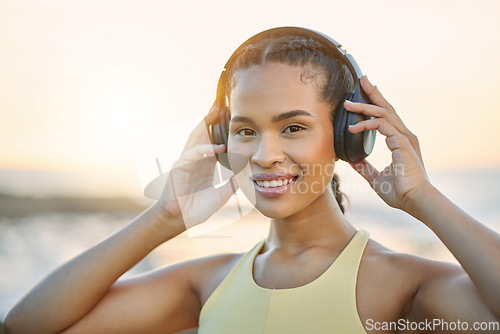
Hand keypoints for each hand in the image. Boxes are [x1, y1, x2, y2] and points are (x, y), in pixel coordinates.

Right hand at [156, 105, 237, 229]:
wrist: (181, 221)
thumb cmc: (197, 209)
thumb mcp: (222, 194)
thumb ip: (232, 183)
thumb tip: (247, 175)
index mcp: (204, 164)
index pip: (213, 140)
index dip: (221, 128)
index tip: (231, 115)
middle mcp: (195, 159)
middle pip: (203, 133)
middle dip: (211, 118)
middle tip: (222, 103)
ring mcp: (185, 161)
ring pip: (195, 137)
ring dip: (205, 123)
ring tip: (215, 110)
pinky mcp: (179, 167)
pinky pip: (192, 153)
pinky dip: (205, 149)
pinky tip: (218, 147)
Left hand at [345, 76, 429, 212]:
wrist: (416, 201)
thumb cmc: (400, 192)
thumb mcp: (375, 178)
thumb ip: (364, 167)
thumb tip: (351, 161)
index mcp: (401, 141)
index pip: (387, 117)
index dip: (376, 104)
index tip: (365, 94)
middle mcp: (404, 135)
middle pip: (387, 108)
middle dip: (373, 93)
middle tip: (361, 80)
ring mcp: (405, 138)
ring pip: (383, 114)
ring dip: (364, 107)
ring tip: (347, 104)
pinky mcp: (402, 143)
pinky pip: (382, 126)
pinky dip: (366, 124)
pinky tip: (353, 128)